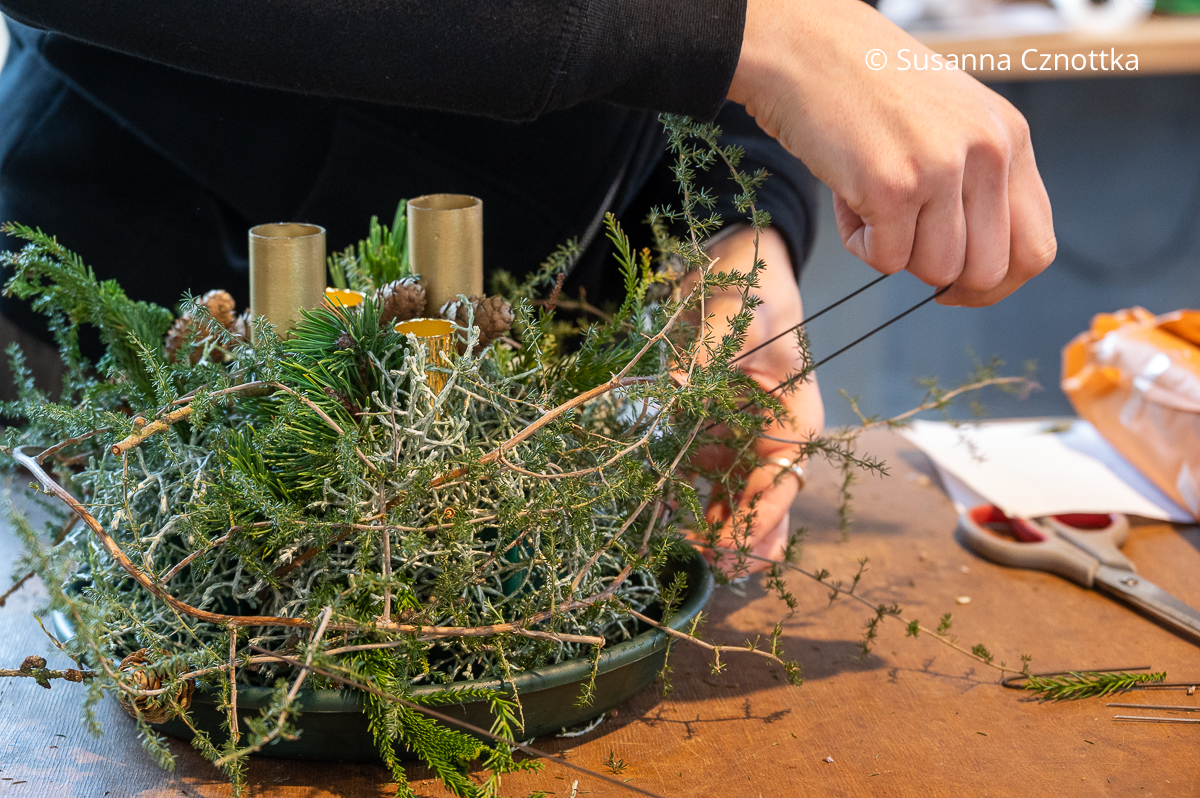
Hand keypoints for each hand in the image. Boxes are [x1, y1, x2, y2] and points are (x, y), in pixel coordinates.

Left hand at [687, 227, 823, 574]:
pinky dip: (684, 500)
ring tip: (679, 546)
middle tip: (707, 560)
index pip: (782, 482)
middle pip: (763, 506)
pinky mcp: (709, 434)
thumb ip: (703, 352)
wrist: (731, 260)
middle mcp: (770, 437)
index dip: (758, 518)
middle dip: (739, 539)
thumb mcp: (733, 313)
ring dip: (710, 528)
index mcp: (793, 417)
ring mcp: (739, 439)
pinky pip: (700, 479)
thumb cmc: (750, 283)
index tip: (727, 543)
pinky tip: (659, 513)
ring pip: (732, 503)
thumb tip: (670, 390)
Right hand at [729, 0, 1056, 306]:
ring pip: (936, 271)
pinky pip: (885, 260)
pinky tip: (848, 197)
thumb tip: (974, 268)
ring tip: (871, 204)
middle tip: (906, 252)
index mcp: (1010, 138)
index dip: (997, 284)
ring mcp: (942, 169)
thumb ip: (976, 183)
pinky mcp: (892, 186)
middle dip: (944, 279)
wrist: (806, 48)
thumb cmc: (866, 87)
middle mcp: (988, 152)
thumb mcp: (950, 124)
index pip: (1035, 248)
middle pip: (988, 271)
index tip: (961, 288)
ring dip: (895, 253)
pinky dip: (859, 244)